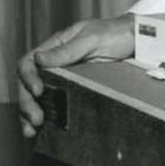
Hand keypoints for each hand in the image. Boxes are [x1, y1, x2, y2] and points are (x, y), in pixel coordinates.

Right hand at [18, 15, 134, 137]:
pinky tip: (42, 131)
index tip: (38, 90)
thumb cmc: (115, 34)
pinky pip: (54, 103)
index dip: (28, 78)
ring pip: (37, 97)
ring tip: (31, 131)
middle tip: (36, 119)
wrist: (137, 41)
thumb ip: (66, 50)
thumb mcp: (92, 39)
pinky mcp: (73, 90)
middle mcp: (54, 64)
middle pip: (28, 84)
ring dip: (30, 114)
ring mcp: (63, 78)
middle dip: (27, 103)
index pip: (28, 63)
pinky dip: (47, 117)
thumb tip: (38, 59)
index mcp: (54, 48)